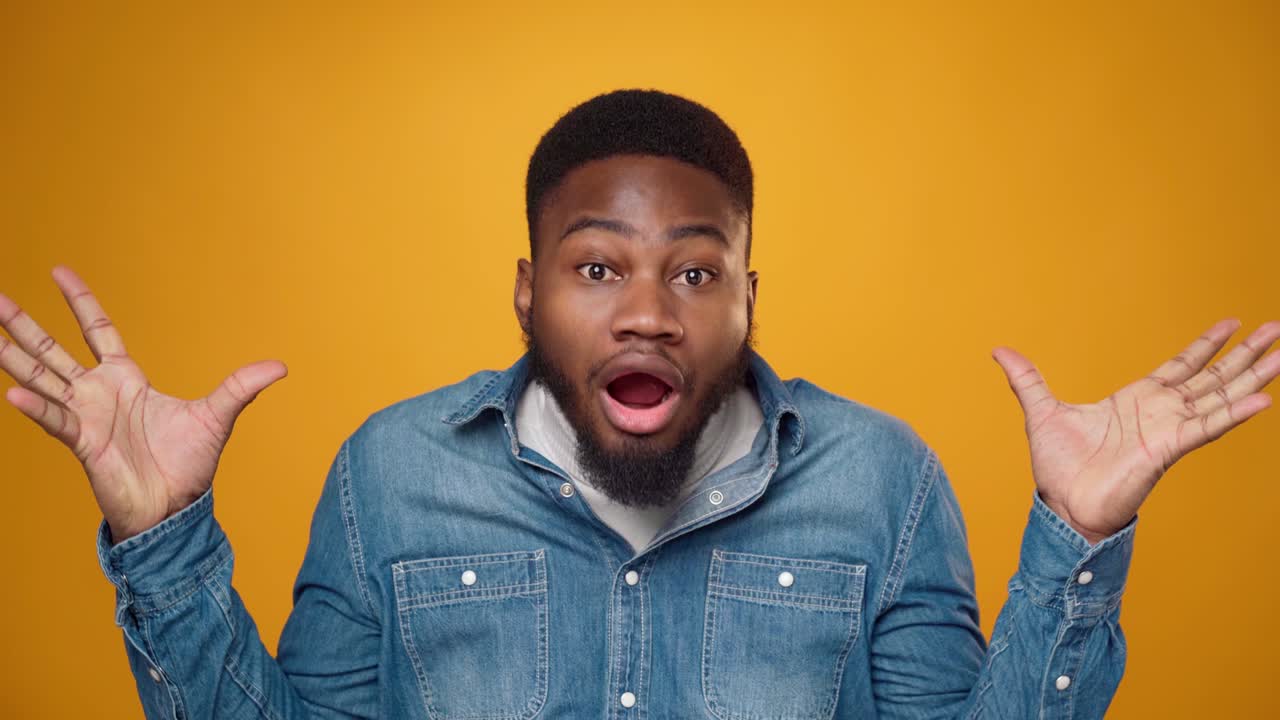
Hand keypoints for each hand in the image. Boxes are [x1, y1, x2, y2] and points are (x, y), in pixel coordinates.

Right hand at [1, 267, 286, 541]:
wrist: (175, 509)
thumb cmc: (188, 466)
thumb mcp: (218, 416)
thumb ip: (241, 387)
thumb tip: (281, 366)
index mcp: (125, 380)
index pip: (96, 330)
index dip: (80, 302)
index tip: (58, 271)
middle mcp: (97, 394)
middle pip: (53, 350)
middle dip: (24, 325)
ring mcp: (85, 417)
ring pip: (41, 379)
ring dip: (13, 358)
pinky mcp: (83, 444)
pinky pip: (55, 420)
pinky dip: (36, 408)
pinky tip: (11, 393)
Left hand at [992, 319, 1278, 543]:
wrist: (1062, 506)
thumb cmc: (1058, 468)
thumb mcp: (1040, 411)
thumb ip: (1026, 379)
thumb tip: (999, 350)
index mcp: (1138, 400)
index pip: (1182, 366)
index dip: (1206, 345)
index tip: (1232, 323)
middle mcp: (1161, 412)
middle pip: (1213, 376)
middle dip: (1244, 354)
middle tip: (1276, 329)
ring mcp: (1169, 430)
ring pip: (1220, 397)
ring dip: (1253, 376)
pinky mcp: (1167, 449)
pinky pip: (1206, 428)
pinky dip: (1234, 414)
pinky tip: (1263, 400)